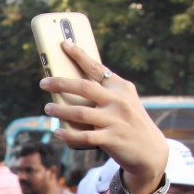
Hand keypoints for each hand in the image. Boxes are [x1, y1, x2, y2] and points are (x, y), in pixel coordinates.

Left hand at [41, 41, 167, 193]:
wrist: (150, 150)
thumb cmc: (128, 122)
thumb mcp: (122, 102)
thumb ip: (102, 92)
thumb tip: (68, 84)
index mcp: (120, 87)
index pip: (96, 68)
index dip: (79, 55)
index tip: (64, 44)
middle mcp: (118, 101)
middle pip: (83, 87)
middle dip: (60, 83)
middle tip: (43, 82)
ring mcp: (115, 120)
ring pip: (79, 112)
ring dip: (59, 110)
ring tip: (47, 108)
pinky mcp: (112, 138)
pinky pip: (83, 136)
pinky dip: (68, 135)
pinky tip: (58, 133)